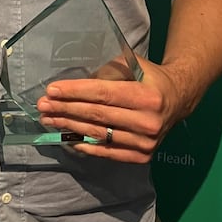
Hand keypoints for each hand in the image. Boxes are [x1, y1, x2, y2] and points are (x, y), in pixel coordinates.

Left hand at [35, 58, 179, 162]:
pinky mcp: (142, 156)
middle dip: (65, 109)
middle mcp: (148, 122)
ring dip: (69, 127)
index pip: (102, 94)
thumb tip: (73, 84)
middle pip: (97, 115)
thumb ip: (107, 72)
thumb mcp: (133, 64)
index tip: (52, 90)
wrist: (179, 100)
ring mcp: (145, 142)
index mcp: (147, 96)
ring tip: (49, 119)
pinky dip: (86, 145)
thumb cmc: (150, 78)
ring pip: (99, 134)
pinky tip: (68, 138)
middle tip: (43, 105)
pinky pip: (107, 151)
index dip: (75, 92)